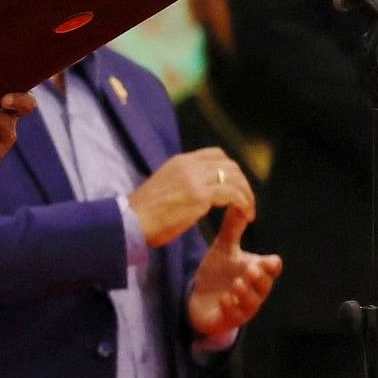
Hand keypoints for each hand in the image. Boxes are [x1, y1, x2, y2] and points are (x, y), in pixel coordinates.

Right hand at [129, 146, 251, 245]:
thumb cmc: (141, 213)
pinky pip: (233, 194)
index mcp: (179, 162)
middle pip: (230, 165)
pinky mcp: (199, 196)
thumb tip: (197, 193)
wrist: (129, 222)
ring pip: (235, 178)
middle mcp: (188, 165)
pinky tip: (245, 215)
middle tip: (245, 201)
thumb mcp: (162, 187)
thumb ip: (181, 183)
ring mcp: (194, 179)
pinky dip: (244, 204)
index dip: (230, 169)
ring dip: (247, 195)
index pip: (215, 154)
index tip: (234, 187)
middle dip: (242, 182)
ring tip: (248, 211)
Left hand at [187, 213, 283, 338]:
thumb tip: (239, 202)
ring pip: (250, 304)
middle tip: (251, 270)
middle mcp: (254, 291)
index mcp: (257, 272)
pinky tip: (224, 300)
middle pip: (264, 287)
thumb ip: (233, 228)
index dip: (271, 266)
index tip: (269, 261)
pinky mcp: (227, 319)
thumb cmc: (218, 273)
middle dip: (259, 280)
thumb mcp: (224, 249)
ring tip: (236, 285)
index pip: (271, 269)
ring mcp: (242, 307)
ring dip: (245, 294)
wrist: (199, 299)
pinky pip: (233, 317)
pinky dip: (230, 309)